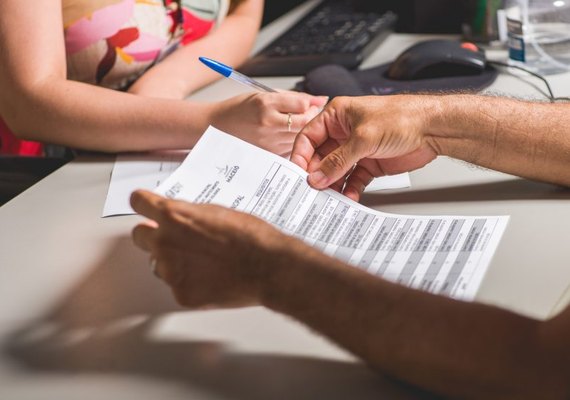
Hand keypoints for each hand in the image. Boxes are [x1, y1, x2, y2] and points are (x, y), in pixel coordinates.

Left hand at [130, 190, 288, 308]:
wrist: (268, 267)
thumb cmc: (251, 237)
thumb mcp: (218, 212)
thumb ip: (191, 214)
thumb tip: (181, 218)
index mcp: (173, 216)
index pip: (138, 202)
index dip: (143, 204)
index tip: (144, 206)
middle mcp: (165, 243)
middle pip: (139, 235)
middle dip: (152, 235)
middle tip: (172, 238)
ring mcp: (171, 272)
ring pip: (157, 264)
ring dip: (172, 261)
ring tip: (200, 261)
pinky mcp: (181, 294)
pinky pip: (176, 286)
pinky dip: (190, 283)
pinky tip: (210, 278)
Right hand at [209, 92, 327, 156]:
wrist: (216, 128)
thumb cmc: (239, 110)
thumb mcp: (264, 95)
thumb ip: (294, 98)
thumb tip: (321, 100)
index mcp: (265, 104)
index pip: (302, 104)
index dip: (312, 104)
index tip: (312, 103)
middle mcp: (267, 124)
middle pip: (305, 122)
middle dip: (311, 118)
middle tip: (308, 114)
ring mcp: (268, 142)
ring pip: (300, 137)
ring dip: (304, 130)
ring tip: (293, 125)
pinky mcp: (269, 154)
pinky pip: (291, 147)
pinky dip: (294, 142)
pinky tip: (284, 136)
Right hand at [291, 95, 440, 200]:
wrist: (433, 128)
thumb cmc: (402, 117)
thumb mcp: (364, 138)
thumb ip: (339, 160)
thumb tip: (317, 176)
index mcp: (337, 116)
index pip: (309, 137)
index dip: (300, 155)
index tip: (297, 173)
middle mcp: (343, 132)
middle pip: (320, 157)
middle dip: (317, 174)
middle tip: (312, 190)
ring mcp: (356, 149)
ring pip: (336, 171)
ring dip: (332, 185)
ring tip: (329, 198)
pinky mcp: (369, 164)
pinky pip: (353, 180)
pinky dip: (350, 190)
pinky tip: (349, 197)